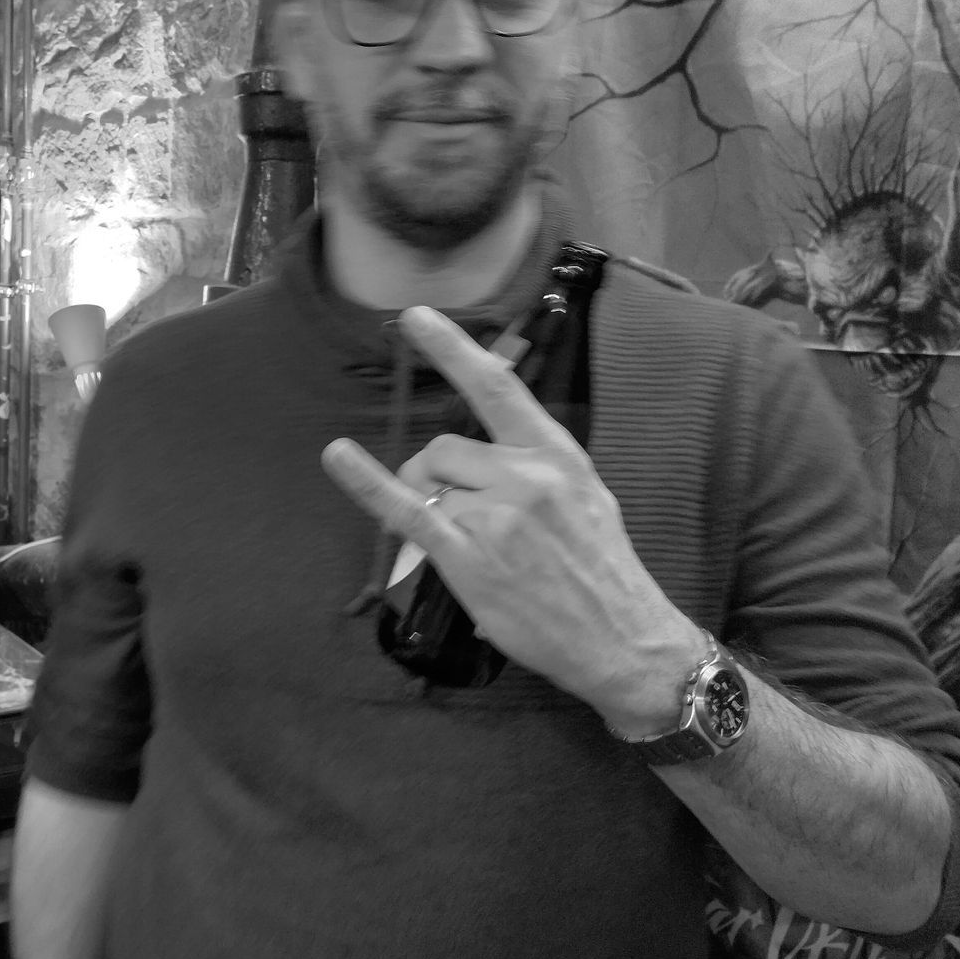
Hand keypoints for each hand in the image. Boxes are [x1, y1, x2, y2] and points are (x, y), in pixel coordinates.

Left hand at [321, 305, 704, 733]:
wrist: (622, 640)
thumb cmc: (601, 573)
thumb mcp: (586, 498)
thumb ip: (535, 468)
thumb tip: (482, 458)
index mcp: (559, 454)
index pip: (498, 388)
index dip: (453, 349)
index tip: (415, 318)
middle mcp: (526, 475)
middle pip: (444, 446)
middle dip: (435, 474)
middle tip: (451, 514)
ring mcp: (495, 514)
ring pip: (429, 480)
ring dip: (429, 504)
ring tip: (460, 545)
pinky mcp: (467, 555)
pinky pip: (405, 509)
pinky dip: (366, 484)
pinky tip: (338, 458)